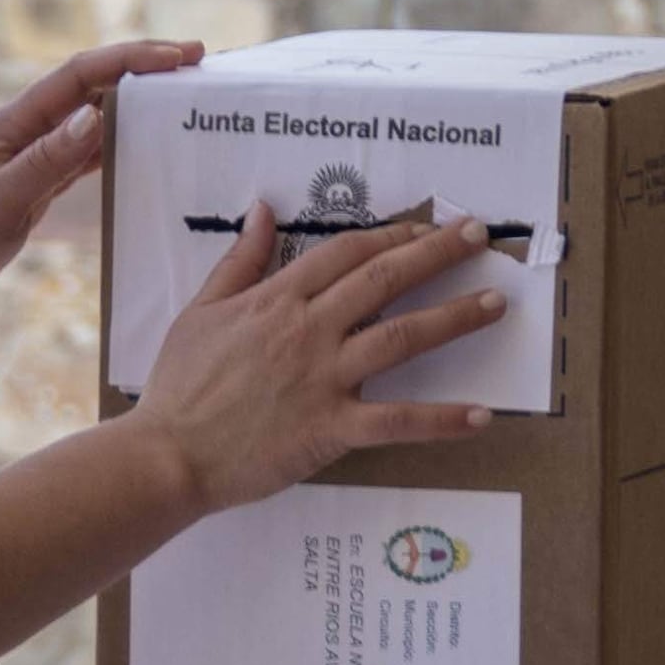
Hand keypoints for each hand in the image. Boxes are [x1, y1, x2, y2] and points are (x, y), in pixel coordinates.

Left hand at [0, 39, 203, 334]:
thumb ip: (47, 162)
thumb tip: (95, 116)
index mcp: (13, 125)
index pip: (82, 76)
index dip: (134, 58)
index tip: (183, 55)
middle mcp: (24, 134)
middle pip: (93, 89)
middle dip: (145, 74)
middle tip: (199, 69)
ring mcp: (30, 161)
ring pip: (93, 122)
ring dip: (137, 110)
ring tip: (183, 106)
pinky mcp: (33, 190)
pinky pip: (85, 159)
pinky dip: (118, 150)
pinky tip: (147, 154)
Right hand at [127, 198, 502, 512]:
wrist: (168, 454)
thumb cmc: (179, 387)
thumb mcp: (200, 310)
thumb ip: (239, 261)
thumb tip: (262, 210)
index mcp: (277, 300)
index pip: (346, 252)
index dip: (391, 235)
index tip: (424, 228)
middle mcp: (308, 329)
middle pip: (384, 279)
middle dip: (437, 253)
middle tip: (479, 235)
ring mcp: (323, 377)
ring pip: (402, 337)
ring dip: (455, 318)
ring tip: (496, 303)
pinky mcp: (331, 427)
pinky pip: (397, 421)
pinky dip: (442, 420)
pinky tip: (482, 415)